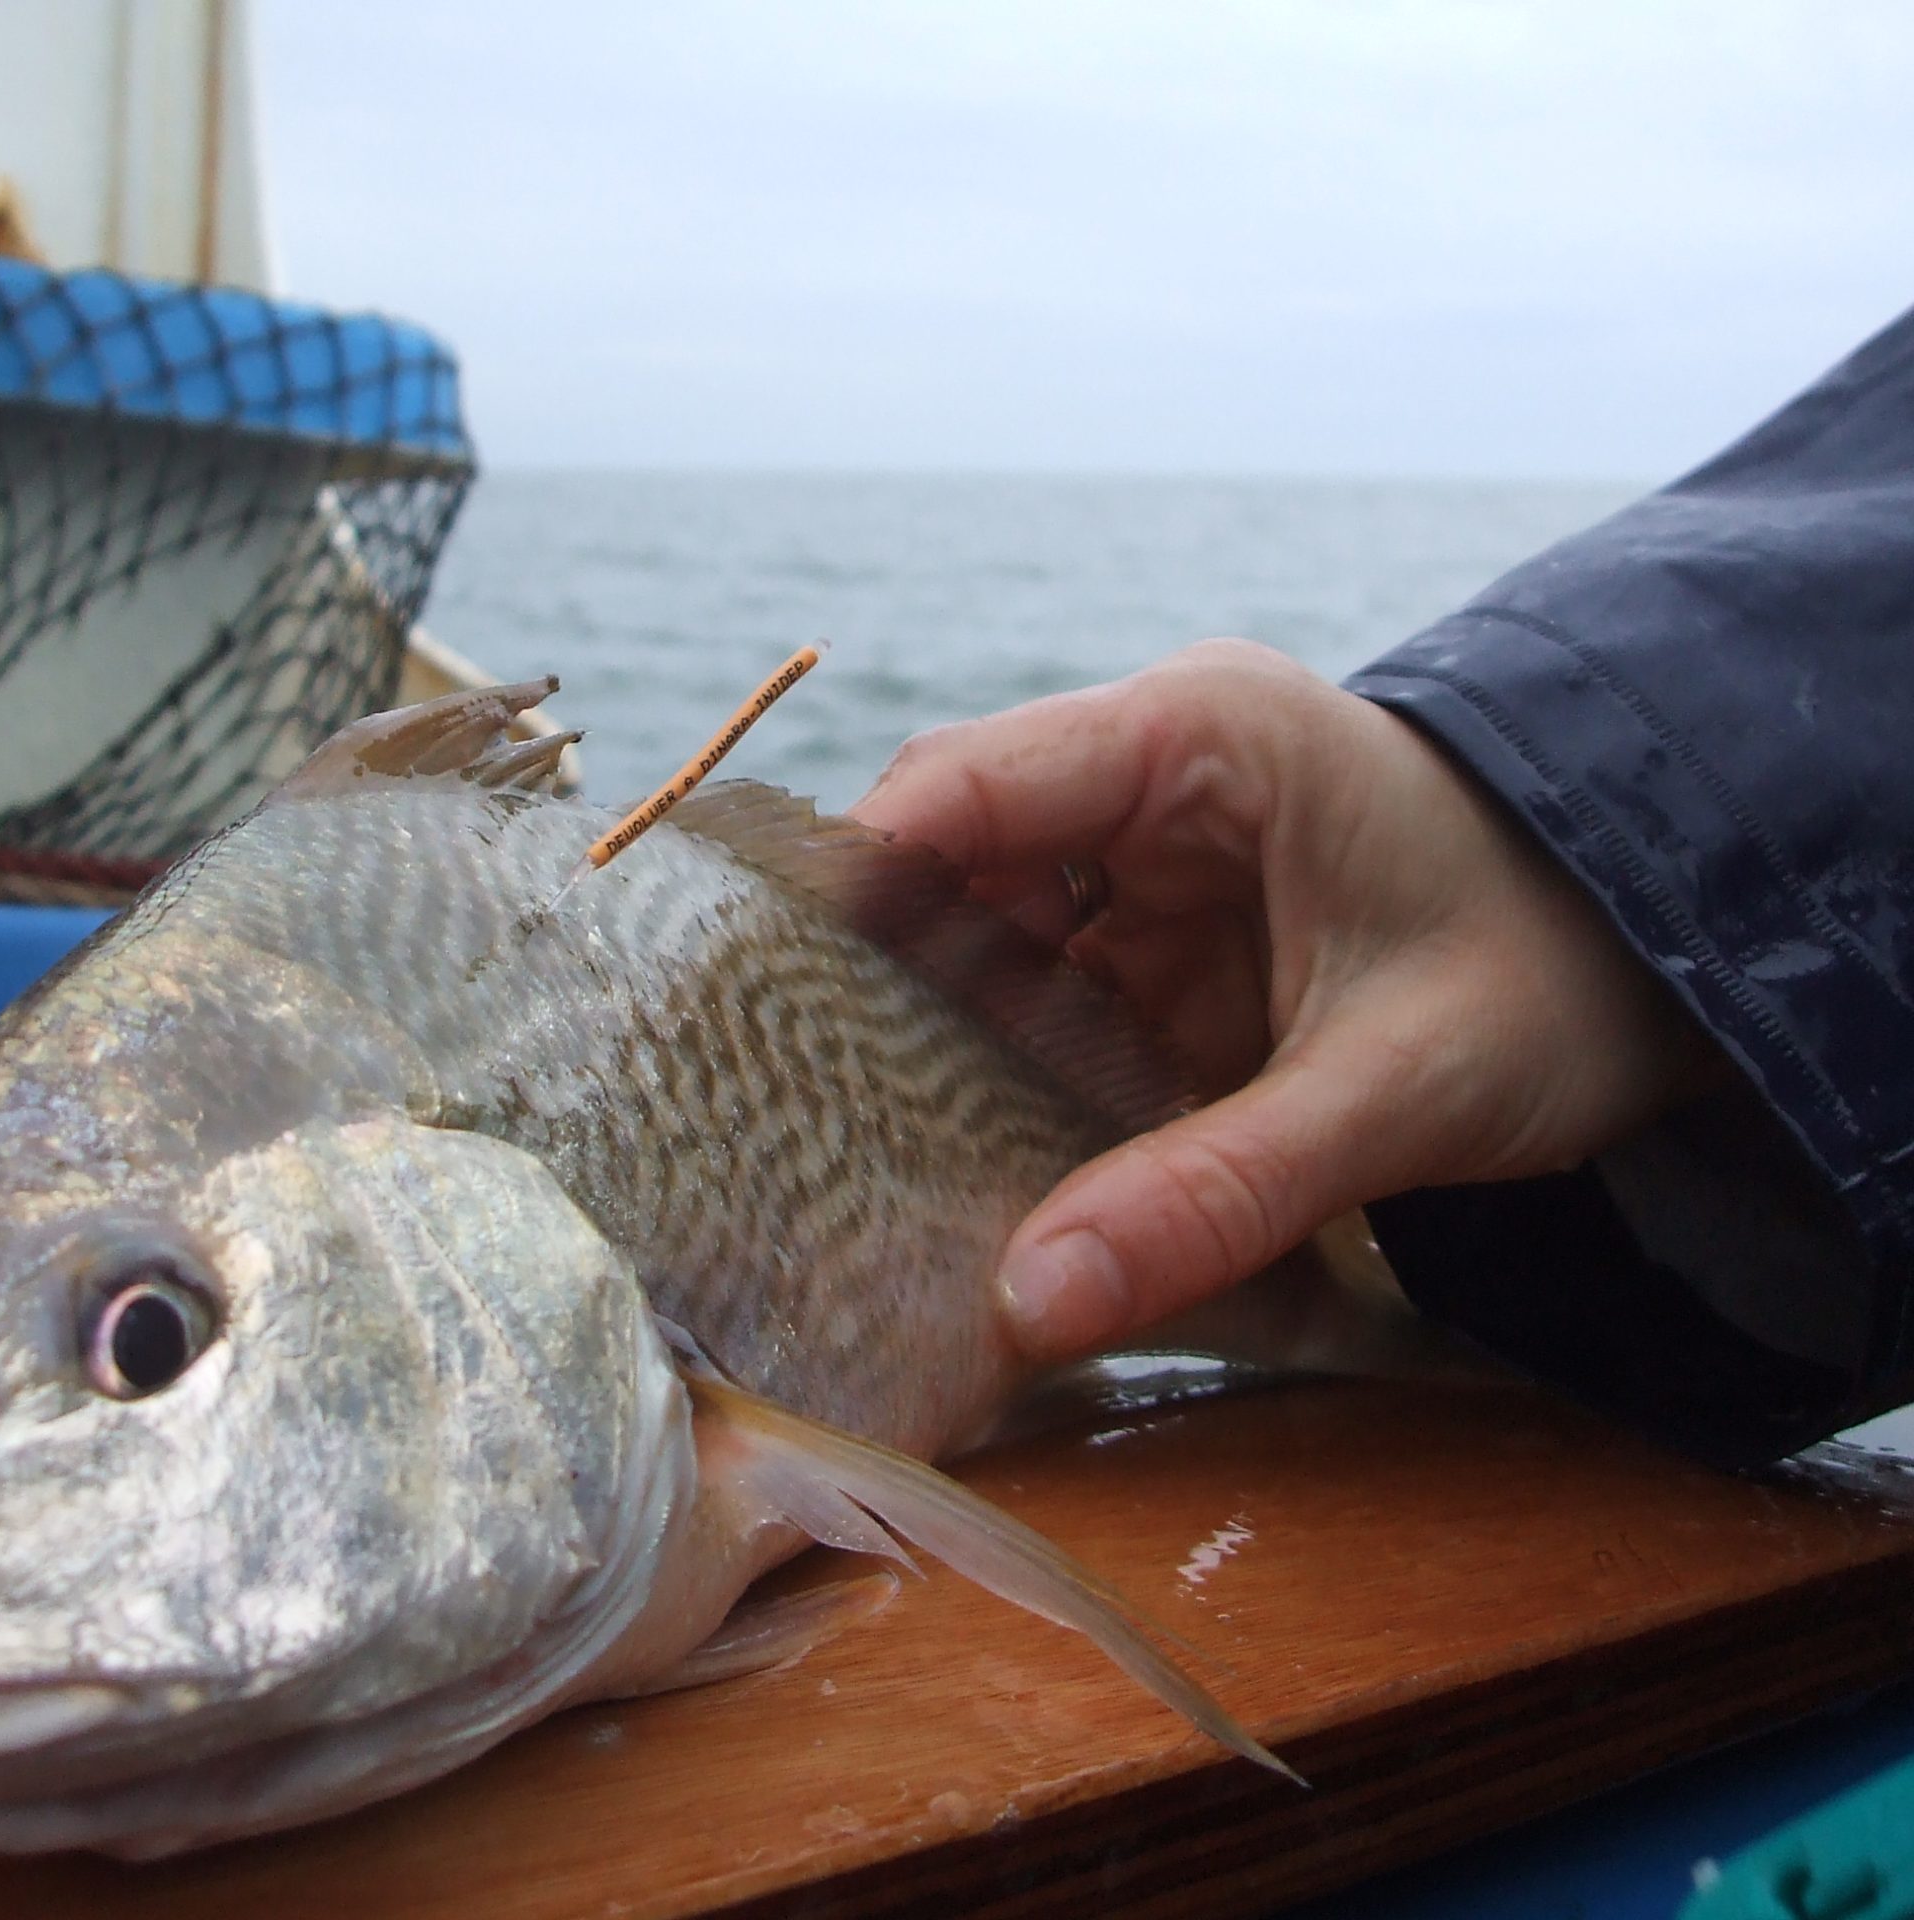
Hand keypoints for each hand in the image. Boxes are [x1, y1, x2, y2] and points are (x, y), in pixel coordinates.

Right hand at [852, 640, 1722, 1364]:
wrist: (1673, 971)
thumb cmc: (1561, 975)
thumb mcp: (1398, 1089)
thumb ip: (1215, 1192)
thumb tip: (1024, 1306)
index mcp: (1198, 740)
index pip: (962, 786)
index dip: (848, 891)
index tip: (760, 1020)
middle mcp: (1146, 780)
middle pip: (945, 871)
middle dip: (878, 996)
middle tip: (798, 1128)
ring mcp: (1145, 865)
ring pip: (976, 948)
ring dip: (937, 1056)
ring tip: (864, 1172)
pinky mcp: (1158, 946)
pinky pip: (1039, 1007)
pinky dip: (1005, 1088)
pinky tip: (969, 1178)